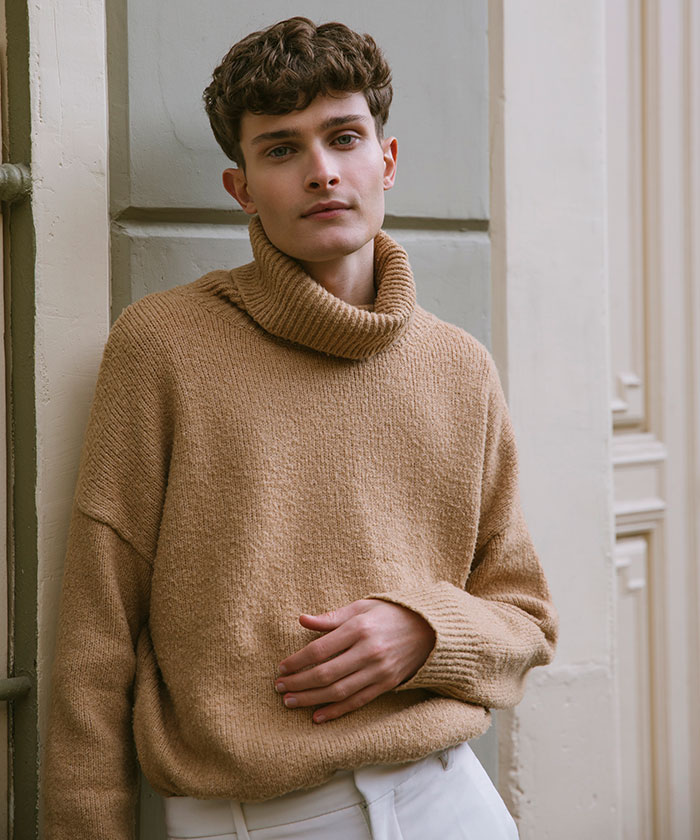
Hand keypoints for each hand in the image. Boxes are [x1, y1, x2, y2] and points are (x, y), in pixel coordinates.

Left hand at [275, 599, 434, 722]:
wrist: (430, 629)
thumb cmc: (391, 613)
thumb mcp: (362, 607)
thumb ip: (332, 617)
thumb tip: (302, 620)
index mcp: (359, 628)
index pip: (319, 649)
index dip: (297, 661)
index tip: (281, 668)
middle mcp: (368, 651)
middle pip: (325, 673)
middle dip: (298, 683)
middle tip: (279, 688)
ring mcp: (378, 671)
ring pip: (338, 691)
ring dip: (311, 699)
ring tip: (290, 702)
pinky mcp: (386, 685)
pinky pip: (357, 702)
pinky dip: (336, 711)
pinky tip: (317, 716)